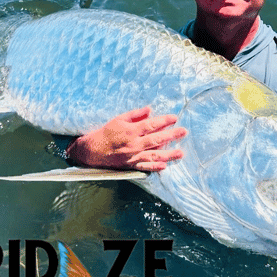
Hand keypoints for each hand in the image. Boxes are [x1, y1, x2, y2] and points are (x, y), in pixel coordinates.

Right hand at [66, 106, 186, 171]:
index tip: (174, 118)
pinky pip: (145, 167)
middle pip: (156, 139)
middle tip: (184, 132)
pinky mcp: (131, 165)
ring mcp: (133, 157)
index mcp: (131, 131)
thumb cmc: (105, 133)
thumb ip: (135, 114)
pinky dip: (155, 167)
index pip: (151, 125)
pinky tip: (165, 166)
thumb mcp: (118, 119)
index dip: (164, 121)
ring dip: (169, 154)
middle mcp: (134, 145)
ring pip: (154, 155)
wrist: (92, 151)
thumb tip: (149, 110)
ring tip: (181, 153)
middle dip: (172, 135)